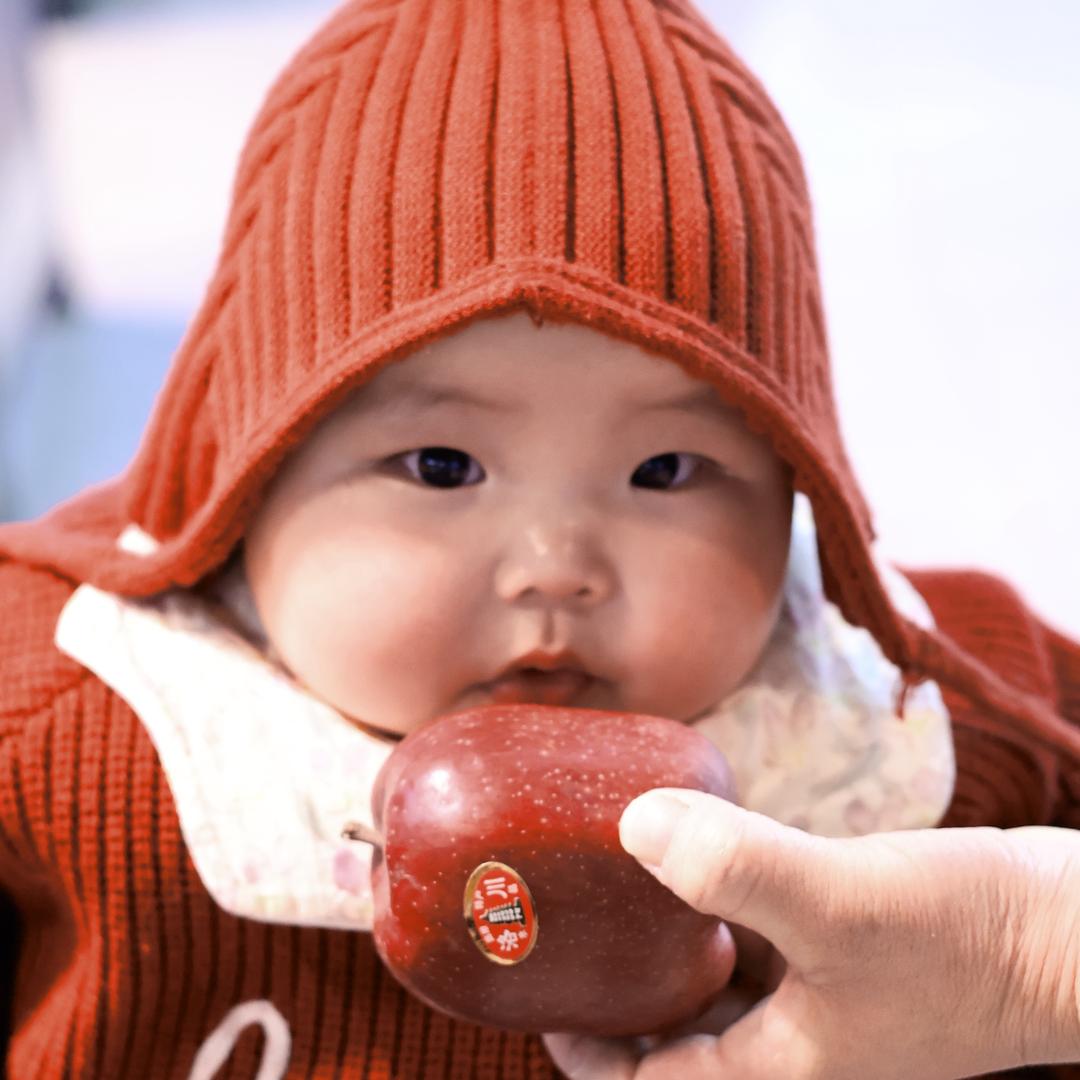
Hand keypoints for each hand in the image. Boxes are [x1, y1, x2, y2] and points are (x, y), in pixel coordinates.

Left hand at [544, 789, 1079, 1079]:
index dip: (589, 1052)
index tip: (547, 996)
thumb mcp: (838, 905)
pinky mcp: (847, 951)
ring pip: (719, 982)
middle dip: (619, 992)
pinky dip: (726, 906)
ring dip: (669, 942)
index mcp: (780, 1071)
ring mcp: (824, 999)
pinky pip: (763, 936)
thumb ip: (735, 868)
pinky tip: (708, 852)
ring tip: (622, 882)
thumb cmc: (969, 940)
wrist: (1075, 930)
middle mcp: (795, 1046)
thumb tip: (632, 824)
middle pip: (676, 1034)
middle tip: (573, 926)